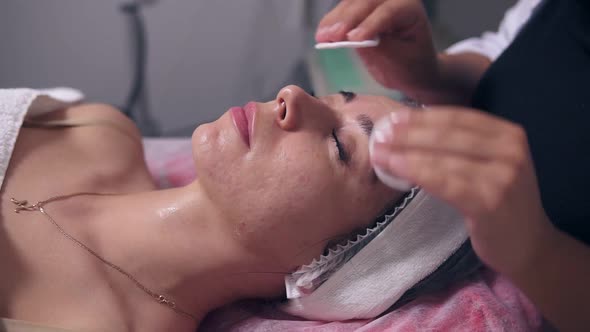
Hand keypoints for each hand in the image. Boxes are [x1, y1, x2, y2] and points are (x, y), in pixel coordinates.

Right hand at [316, 0, 439, 97]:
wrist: (413, 69)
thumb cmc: (411, 67)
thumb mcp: (399, 62)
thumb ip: (379, 47)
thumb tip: (352, 38)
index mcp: (410, 10)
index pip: (389, 11)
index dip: (369, 24)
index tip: (353, 39)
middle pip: (367, 2)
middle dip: (347, 19)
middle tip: (331, 36)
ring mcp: (377, 3)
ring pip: (352, 3)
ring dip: (335, 19)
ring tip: (322, 36)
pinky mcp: (362, 11)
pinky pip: (344, 10)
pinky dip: (332, 21)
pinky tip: (322, 33)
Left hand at [370, 107, 555, 274]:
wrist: (528, 245)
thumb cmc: (499, 202)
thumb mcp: (489, 164)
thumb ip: (461, 146)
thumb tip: (409, 128)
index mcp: (509, 134)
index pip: (458, 117)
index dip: (422, 117)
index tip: (394, 118)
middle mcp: (510, 150)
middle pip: (448, 135)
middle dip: (409, 134)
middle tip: (379, 135)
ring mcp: (503, 176)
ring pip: (444, 159)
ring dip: (406, 154)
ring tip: (379, 153)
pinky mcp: (490, 202)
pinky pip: (446, 183)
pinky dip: (417, 173)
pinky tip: (396, 169)